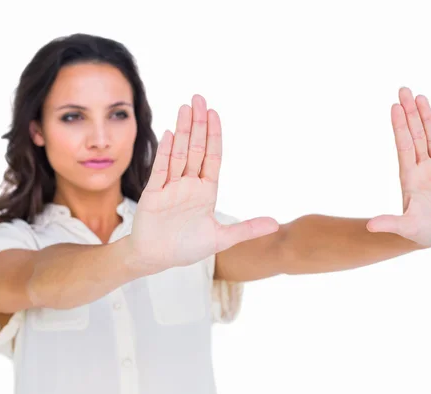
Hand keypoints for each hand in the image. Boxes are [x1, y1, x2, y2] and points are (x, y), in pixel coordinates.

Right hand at [129, 95, 278, 272]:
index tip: (214, 113)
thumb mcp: (222, 239)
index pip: (212, 156)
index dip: (214, 135)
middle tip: (199, 98)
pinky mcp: (153, 194)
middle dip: (198, 124)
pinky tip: (170, 135)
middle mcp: (189, 184)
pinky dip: (166, 152)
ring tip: (185, 107)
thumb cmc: (187, 247)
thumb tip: (276, 224)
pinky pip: (161, 169)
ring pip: (179, 153)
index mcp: (206, 191)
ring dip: (182, 131)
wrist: (157, 258)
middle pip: (196, 148)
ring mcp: (171, 187)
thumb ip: (247, 229)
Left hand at [366, 87, 430, 247]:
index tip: (394, 107)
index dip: (400, 126)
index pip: (404, 145)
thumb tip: (369, 227)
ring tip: (420, 97)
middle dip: (411, 113)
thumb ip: (390, 224)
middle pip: (416, 135)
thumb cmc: (420, 231)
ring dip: (426, 117)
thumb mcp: (405, 228)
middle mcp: (423, 168)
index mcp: (410, 177)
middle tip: (404, 89)